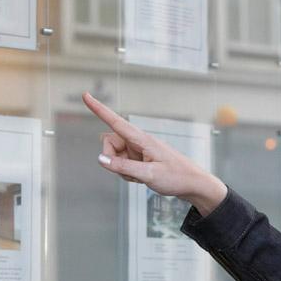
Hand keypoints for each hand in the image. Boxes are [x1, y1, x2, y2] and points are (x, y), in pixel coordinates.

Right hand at [82, 92, 227, 215]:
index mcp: (142, 139)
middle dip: (112, 158)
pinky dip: (126, 173)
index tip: (85, 95)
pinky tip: (142, 178)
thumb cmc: (176, 178)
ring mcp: (139, 150)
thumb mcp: (148, 175)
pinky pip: (123, 164)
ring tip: (140, 177)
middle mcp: (139, 141)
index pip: (115, 122)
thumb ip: (123, 166)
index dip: (99, 109)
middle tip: (130, 172)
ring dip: (120, 168)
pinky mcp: (141, 158)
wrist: (194, 185)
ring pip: (115, 155)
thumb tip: (100, 159)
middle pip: (110, 143)